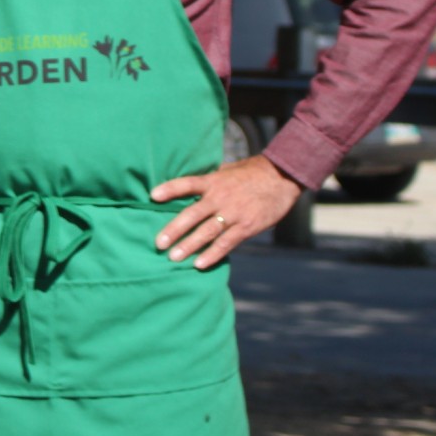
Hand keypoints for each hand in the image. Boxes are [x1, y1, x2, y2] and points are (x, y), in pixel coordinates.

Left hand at [152, 153, 305, 269]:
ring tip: (173, 257)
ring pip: (207, 232)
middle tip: (158, 243)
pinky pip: (226, 243)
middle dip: (174, 230)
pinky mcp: (247, 227)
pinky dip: (213, 254)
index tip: (153, 195)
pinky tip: (199, 264)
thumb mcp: (226, 171)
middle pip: (192, 214)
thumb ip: (208, 180)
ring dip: (189, 246)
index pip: (187, 184)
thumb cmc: (249, 174)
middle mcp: (220, 197)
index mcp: (213, 181)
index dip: (170, 189)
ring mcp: (233, 213)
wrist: (282, 178)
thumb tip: (186, 187)